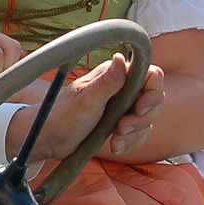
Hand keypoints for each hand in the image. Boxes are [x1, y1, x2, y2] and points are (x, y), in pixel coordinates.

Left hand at [6, 55, 163, 162]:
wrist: (49, 138)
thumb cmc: (62, 116)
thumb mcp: (86, 101)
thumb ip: (106, 82)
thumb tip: (120, 58)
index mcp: (115, 75)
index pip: (152, 75)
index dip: (153, 92)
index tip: (140, 109)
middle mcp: (122, 88)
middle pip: (154, 99)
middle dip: (142, 118)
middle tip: (122, 129)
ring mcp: (122, 106)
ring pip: (148, 119)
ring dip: (136, 134)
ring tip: (116, 141)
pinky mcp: (120, 123)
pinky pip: (139, 133)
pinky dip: (131, 142)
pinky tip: (115, 146)